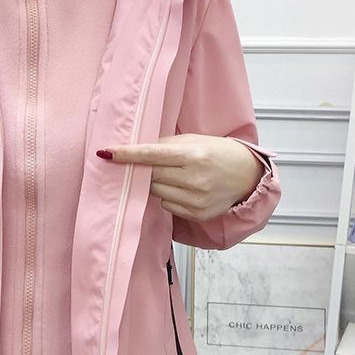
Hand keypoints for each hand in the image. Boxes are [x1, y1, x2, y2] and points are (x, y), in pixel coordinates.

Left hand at [95, 133, 264, 220]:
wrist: (248, 176)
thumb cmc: (219, 153)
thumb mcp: (194, 140)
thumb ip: (165, 144)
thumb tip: (134, 147)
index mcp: (193, 155)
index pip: (150, 154)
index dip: (126, 154)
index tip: (106, 153)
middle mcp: (195, 179)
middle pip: (150, 175)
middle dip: (140, 170)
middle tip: (139, 164)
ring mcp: (196, 199)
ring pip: (156, 192)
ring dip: (155, 183)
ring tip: (172, 175)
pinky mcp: (198, 214)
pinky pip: (167, 205)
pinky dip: (168, 196)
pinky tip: (182, 188)